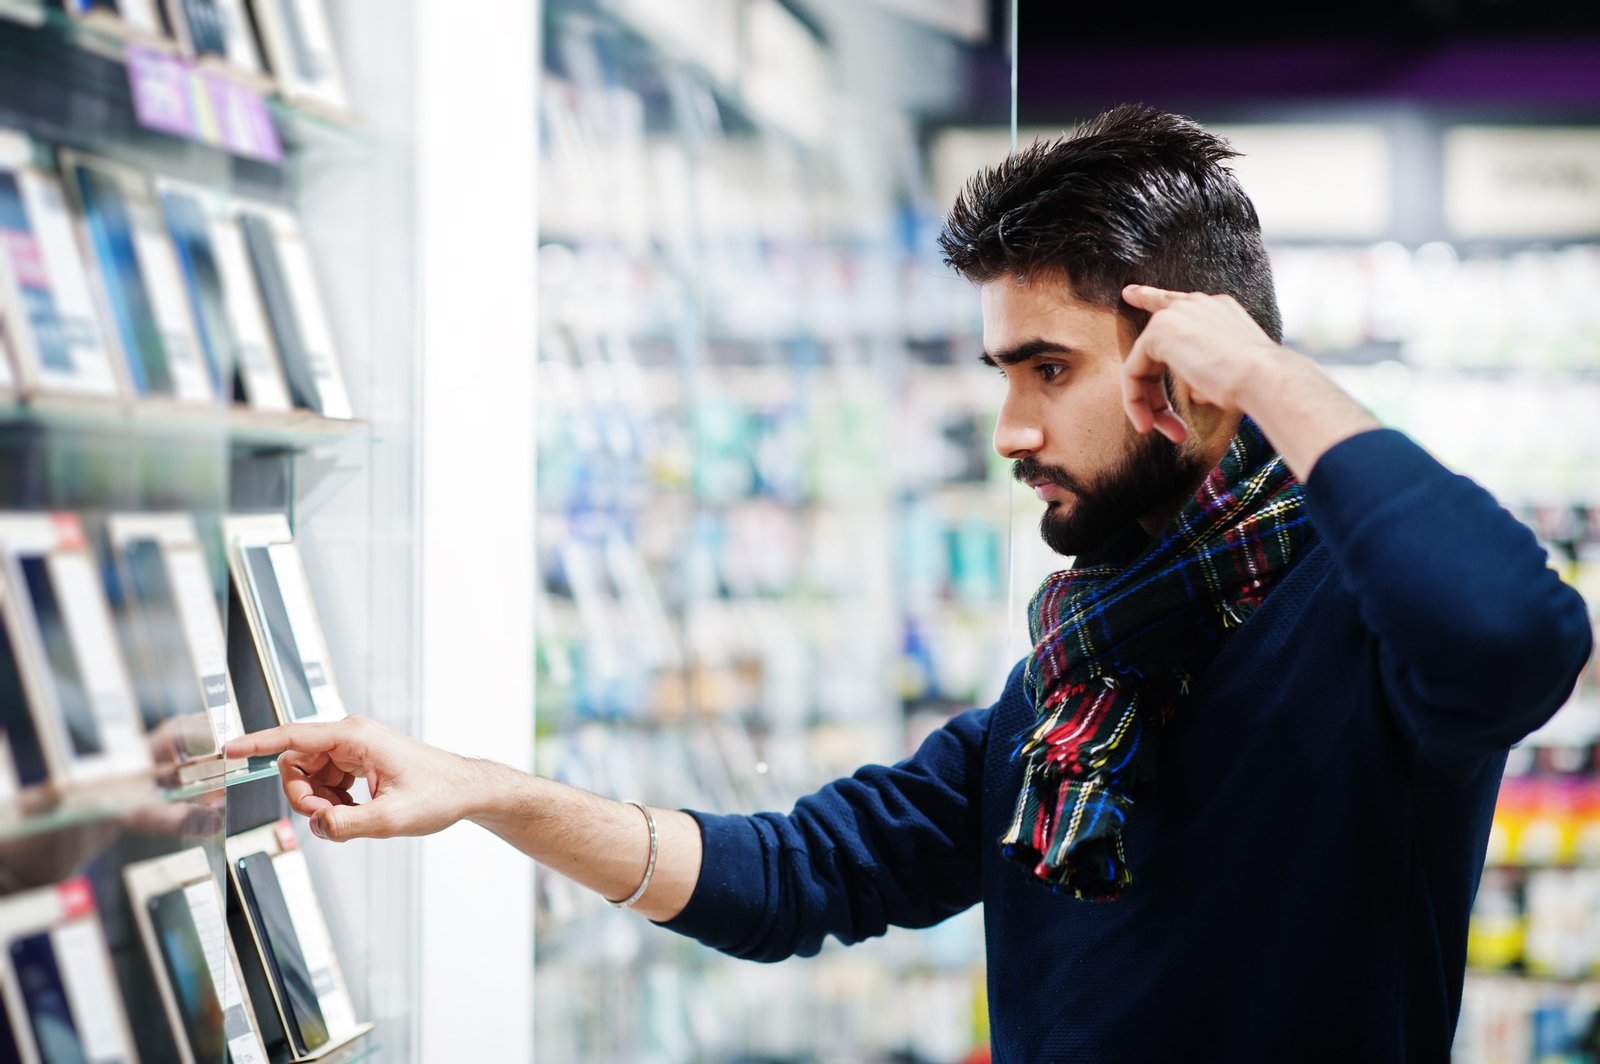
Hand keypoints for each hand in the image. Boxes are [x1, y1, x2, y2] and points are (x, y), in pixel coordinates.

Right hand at [225, 717, 489, 842]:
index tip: (228, 749)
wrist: (465, 790)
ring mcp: (353, 748)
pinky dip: (333, 803)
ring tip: (355, 816)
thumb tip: (316, 825)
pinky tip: (358, 811)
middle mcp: (350, 736)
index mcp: (355, 737)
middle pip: (295, 764)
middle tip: (331, 818)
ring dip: (320, 803)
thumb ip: (347, 825)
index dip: (257, 743)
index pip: (293, 737)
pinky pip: (325, 783)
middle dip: (303, 796)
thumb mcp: (391, 818)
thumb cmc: (439, 794)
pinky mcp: (357, 761)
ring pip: (309, 777)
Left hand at [1119, 284, 1281, 443]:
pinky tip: (1148, 424)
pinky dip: (1137, 401)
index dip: (1150, 298)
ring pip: (1144, 364)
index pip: (1176, 303)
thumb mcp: (1231, 373)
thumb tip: (1191, 393)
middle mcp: (1195, 305)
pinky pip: (1134, 372)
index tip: (1129, 295)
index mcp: (1218, 309)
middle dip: (1154, 393)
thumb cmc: (1259, 383)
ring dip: (1151, 404)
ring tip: (1165, 431)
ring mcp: (1176, 314)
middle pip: (1155, 344)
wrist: (1266, 378)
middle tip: (1167, 428)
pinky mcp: (1158, 332)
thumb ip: (1205, 372)